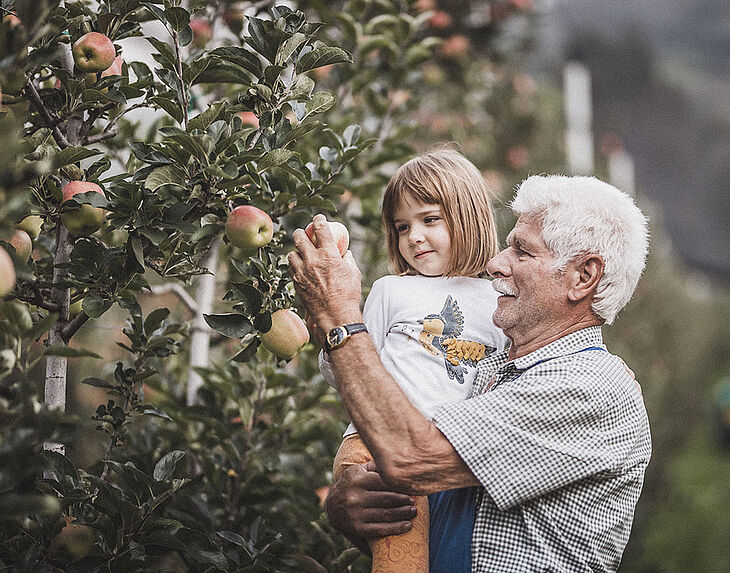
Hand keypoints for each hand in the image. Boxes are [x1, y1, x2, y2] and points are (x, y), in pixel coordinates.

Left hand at [288, 214, 362, 331]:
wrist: (336, 316)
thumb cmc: (348, 295)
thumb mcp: (353, 273)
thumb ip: (348, 259)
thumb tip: (345, 252)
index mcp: (328, 255)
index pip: (321, 229)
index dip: (319, 220)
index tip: (318, 218)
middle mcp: (312, 261)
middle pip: (299, 238)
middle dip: (300, 233)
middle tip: (302, 233)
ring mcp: (302, 272)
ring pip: (291, 254)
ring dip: (295, 252)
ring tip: (300, 254)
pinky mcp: (296, 284)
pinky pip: (290, 270)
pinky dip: (294, 267)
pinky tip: (299, 269)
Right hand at [325, 461, 416, 548]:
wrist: (332, 506)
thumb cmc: (352, 484)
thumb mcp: (358, 471)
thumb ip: (375, 466)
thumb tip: (397, 461)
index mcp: (357, 479)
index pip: (384, 481)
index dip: (400, 486)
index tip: (411, 488)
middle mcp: (354, 496)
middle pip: (386, 499)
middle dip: (404, 500)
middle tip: (414, 502)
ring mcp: (355, 513)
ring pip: (385, 514)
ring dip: (403, 514)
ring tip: (413, 512)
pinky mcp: (357, 528)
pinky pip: (380, 529)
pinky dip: (396, 528)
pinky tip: (407, 526)